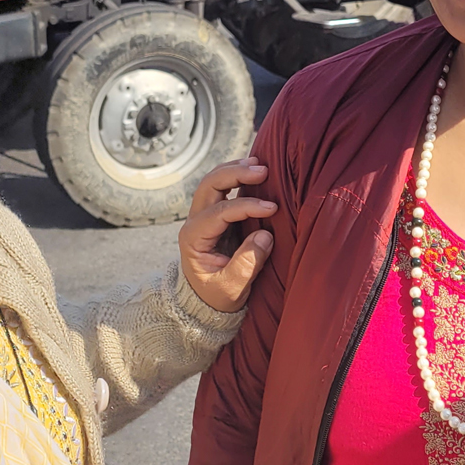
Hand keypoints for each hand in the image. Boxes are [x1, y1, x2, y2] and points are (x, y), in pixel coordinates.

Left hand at [179, 159, 275, 313]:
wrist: (207, 299)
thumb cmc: (217, 295)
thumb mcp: (231, 288)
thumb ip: (246, 264)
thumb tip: (265, 235)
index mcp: (193, 238)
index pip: (219, 213)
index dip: (246, 206)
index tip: (272, 208)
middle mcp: (195, 222)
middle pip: (209, 185)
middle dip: (235, 174)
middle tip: (263, 171)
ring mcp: (204, 215)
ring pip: (214, 181)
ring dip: (235, 169)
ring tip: (260, 165)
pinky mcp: (217, 214)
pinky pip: (224, 188)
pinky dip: (239, 176)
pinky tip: (255, 172)